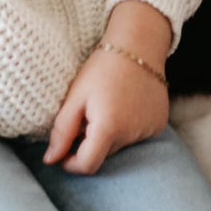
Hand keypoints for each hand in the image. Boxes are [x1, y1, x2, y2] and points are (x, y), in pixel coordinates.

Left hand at [46, 0, 171, 172]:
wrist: (138, 45)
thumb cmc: (101, 68)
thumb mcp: (75, 97)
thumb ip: (62, 131)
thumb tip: (50, 160)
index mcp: (108, 128)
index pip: (88, 166)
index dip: (71, 164)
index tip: (64, 154)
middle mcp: (132, 134)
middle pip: (104, 155)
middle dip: (90, 144)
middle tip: (87, 116)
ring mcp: (149, 130)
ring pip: (120, 146)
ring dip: (109, 135)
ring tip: (108, 105)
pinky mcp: (159, 124)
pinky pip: (137, 136)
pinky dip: (127, 128)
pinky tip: (126, 105)